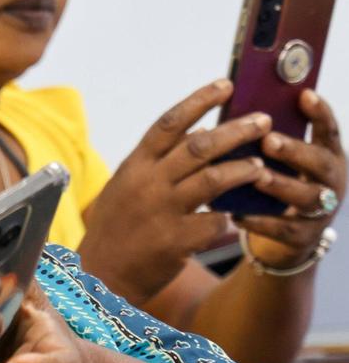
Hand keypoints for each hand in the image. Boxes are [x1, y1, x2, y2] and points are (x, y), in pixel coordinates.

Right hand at [79, 79, 270, 302]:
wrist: (100, 276)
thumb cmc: (115, 229)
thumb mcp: (125, 188)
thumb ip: (155, 164)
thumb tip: (197, 136)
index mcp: (134, 166)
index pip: (169, 123)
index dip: (199, 101)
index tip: (225, 85)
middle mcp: (146, 184)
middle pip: (198, 146)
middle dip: (236, 130)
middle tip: (263, 122)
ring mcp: (161, 212)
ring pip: (212, 179)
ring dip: (243, 170)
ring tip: (261, 166)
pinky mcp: (175, 241)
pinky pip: (215, 223)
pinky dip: (229, 218)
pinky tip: (238, 217)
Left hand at [238, 90, 345, 268]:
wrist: (287, 236)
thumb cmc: (277, 183)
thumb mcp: (281, 161)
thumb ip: (268, 139)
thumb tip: (237, 114)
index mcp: (326, 156)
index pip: (328, 131)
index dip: (319, 113)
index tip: (304, 95)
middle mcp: (330, 181)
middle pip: (321, 163)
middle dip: (295, 151)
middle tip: (269, 141)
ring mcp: (320, 211)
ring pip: (306, 197)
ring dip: (281, 185)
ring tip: (257, 176)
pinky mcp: (302, 237)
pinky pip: (282, 229)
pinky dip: (259, 222)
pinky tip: (237, 214)